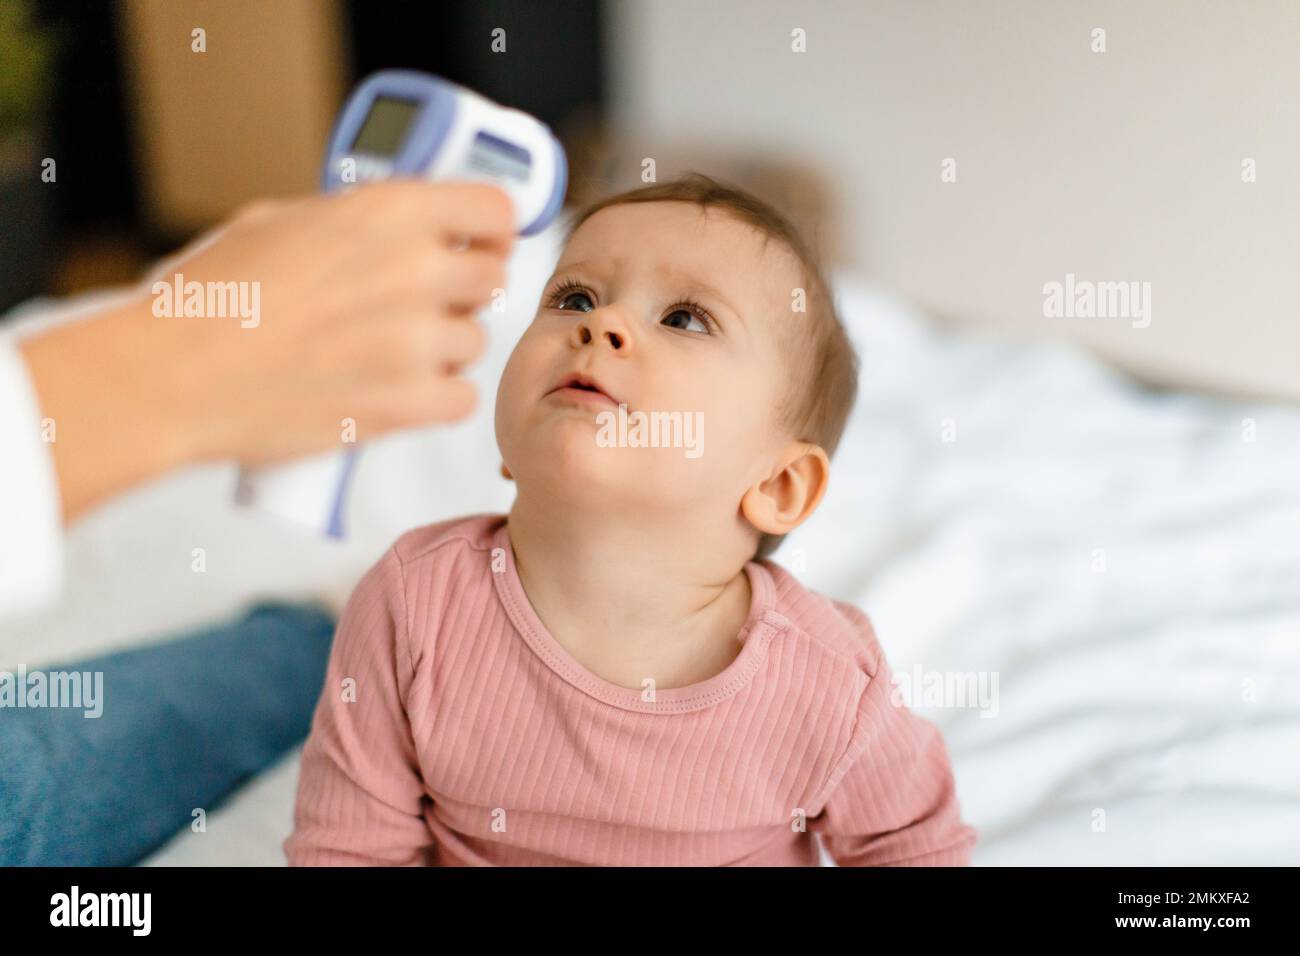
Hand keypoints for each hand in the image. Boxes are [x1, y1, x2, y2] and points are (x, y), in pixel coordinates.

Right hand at [20, 180, 516, 523]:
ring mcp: (416, 342)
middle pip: (492, 279)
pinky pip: (462, 400)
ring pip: (474, 342)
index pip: (496, 209)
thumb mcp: (281, 221)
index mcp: (388, 212)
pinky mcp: (408, 405)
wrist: (173, 376)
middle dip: (463, 290)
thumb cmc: (212, 299)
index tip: (481, 241)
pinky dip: (438, 400)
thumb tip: (396, 227)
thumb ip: (357, 221)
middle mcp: (415, 271)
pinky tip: (399, 392)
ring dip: (444, 349)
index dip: (493, 228)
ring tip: (386, 353)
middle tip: (421, 303)